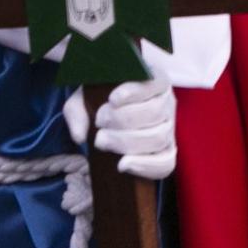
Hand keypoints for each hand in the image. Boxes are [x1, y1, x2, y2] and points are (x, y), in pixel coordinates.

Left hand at [62, 75, 176, 180]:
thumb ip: (77, 112)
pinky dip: (145, 166)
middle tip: (99, 123)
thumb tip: (80, 136)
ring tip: (102, 141)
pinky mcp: (167, 151)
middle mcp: (167, 103)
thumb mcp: (84, 98)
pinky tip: (122, 165)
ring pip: (158, 137)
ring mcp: (169, 128)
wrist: (109, 115)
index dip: (135, 92)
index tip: (113, 99)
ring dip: (127, 142)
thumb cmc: (101, 101)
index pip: (154, 83)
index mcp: (154, 81)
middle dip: (123, 120)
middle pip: (154, 113)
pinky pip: (166, 163)